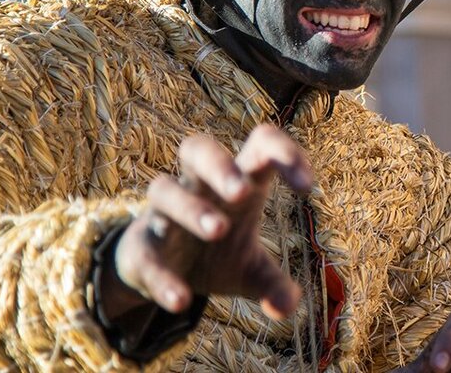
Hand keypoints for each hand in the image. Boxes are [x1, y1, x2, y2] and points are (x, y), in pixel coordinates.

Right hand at [100, 125, 311, 318]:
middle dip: (220, 166)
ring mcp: (164, 214)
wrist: (158, 270)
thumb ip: (274, 284)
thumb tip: (287, 304)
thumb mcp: (252, 271)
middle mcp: (196, 189)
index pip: (259, 145)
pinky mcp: (142, 248)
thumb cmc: (215, 254)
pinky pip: (147, 255)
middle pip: (198, 148)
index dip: (285, 153)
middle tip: (243, 192)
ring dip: (191, 208)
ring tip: (219, 230)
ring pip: (164, 189)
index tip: (308, 186)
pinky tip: (181, 301)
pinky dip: (163, 277)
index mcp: (235, 184)